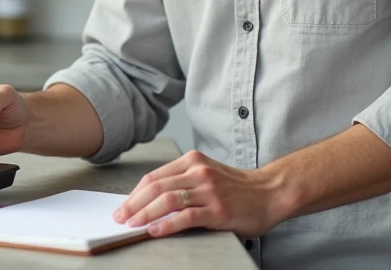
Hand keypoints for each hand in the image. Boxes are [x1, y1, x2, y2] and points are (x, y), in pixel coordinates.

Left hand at [112, 151, 291, 237]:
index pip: (154, 176)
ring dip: (145, 214)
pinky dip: (168, 224)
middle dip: (134, 204)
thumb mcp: (206, 175)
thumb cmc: (236, 188)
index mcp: (192, 161)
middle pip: (156, 187)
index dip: (134, 193)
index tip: (123, 207)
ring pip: (168, 200)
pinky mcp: (218, 209)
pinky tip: (155, 230)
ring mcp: (209, 190)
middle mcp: (199, 172)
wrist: (270, 193)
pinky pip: (187, 216)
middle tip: (120, 218)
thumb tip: (149, 201)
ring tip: (132, 225)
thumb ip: (181, 182)